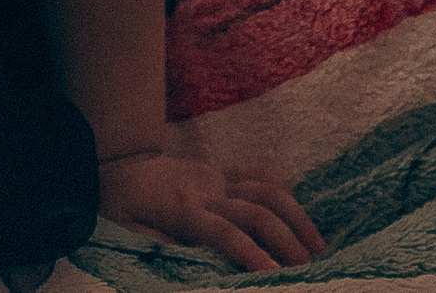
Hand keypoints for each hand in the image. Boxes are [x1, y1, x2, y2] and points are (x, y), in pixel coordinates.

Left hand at [99, 151, 325, 270]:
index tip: (275, 275)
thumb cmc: (119, 204)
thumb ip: (161, 248)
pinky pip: (259, 173)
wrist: (118, 160)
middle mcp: (205, 189)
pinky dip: (284, 189)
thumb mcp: (128, 231)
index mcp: (182, 209)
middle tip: (308, 270)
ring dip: (296, 217)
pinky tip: (300, 212)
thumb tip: (195, 265)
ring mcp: (216, 176)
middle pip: (256, 213)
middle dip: (286, 242)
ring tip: (317, 247)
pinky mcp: (221, 169)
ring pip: (267, 190)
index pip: (224, 233)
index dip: (251, 254)